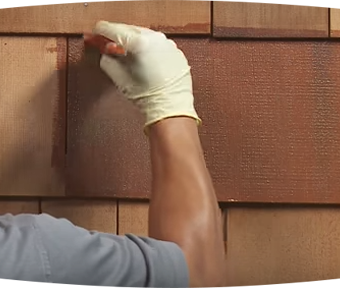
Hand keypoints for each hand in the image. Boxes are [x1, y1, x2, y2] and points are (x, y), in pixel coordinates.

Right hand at [86, 21, 200, 130]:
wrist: (171, 109)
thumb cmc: (148, 98)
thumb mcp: (119, 79)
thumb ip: (107, 60)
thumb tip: (105, 52)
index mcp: (139, 43)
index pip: (113, 29)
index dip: (101, 32)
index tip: (96, 34)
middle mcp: (155, 39)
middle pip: (129, 29)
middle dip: (118, 37)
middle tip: (110, 47)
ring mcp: (167, 44)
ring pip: (145, 35)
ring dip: (135, 43)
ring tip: (130, 58)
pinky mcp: (176, 51)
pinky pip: (158, 45)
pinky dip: (149, 49)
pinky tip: (146, 62)